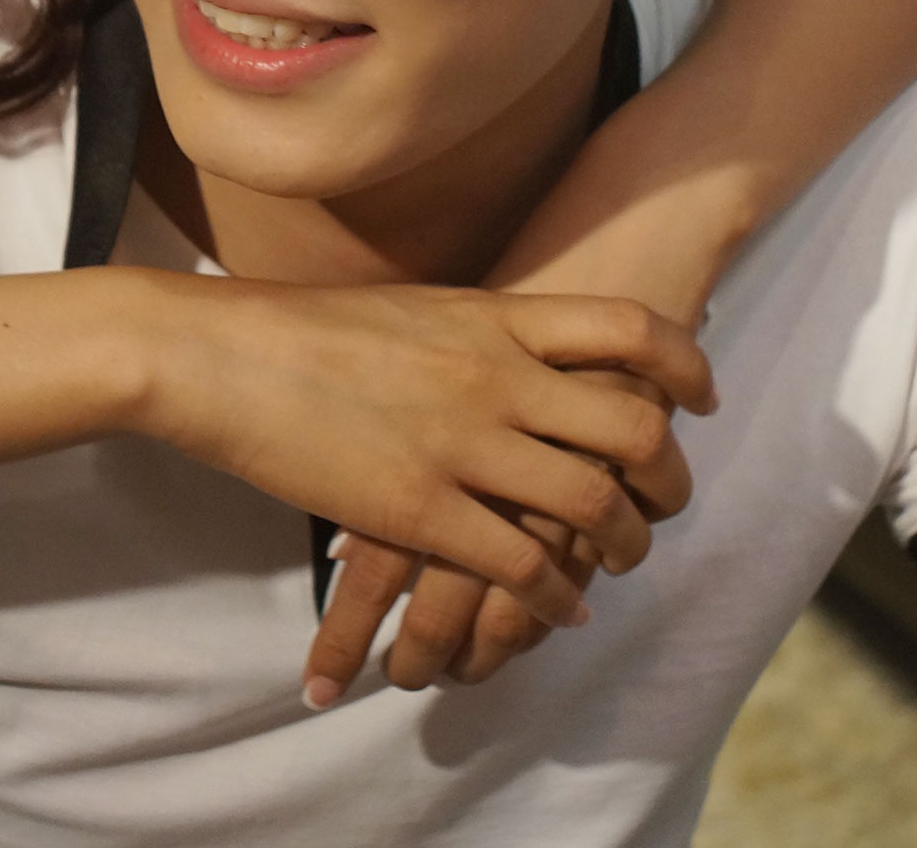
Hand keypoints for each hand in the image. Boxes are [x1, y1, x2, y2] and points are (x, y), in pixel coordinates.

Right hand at [133, 283, 707, 636]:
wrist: (218, 353)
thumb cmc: (303, 327)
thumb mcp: (416, 309)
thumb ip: (478, 332)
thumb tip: (519, 349)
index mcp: (496, 317)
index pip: (629, 329)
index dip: (684, 366)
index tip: (698, 402)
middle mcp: (496, 377)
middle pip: (633, 430)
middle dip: (667, 480)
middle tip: (665, 504)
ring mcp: (462, 444)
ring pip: (591, 507)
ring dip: (621, 547)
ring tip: (616, 565)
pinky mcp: (420, 509)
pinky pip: (521, 567)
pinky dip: (554, 596)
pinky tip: (557, 608)